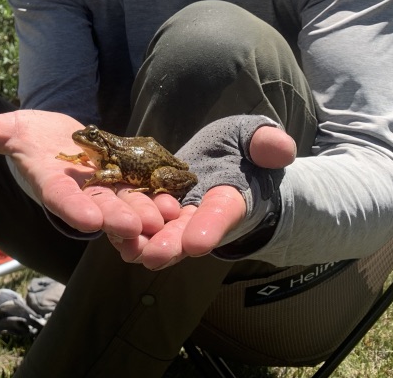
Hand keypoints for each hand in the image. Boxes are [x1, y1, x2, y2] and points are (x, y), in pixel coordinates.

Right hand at [0, 107, 181, 240]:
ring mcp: (106, 190)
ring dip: (147, 215)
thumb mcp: (4, 128)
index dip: (73, 207)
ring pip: (128, 205)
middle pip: (100, 208)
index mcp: (50, 181)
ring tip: (165, 219)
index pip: (59, 197)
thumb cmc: (27, 138)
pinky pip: (147, 193)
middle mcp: (79, 193)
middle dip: (117, 219)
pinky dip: (162, 198)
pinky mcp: (128, 182)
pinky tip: (180, 201)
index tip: (88, 219)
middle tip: (135, 228)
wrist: (57, 142)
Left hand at [108, 119, 296, 269]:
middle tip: (154, 255)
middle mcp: (202, 213)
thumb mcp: (254, 137)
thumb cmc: (242, 148)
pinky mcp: (156, 209)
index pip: (222, 214)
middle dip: (171, 244)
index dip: (210, 228)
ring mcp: (178, 215)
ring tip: (127, 248)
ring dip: (145, 242)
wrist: (222, 160)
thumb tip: (281, 149)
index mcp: (230, 197)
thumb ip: (266, 143)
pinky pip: (142, 222)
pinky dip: (129, 230)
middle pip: (186, 232)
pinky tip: (111, 236)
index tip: (198, 244)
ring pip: (162, 232)